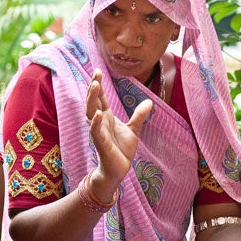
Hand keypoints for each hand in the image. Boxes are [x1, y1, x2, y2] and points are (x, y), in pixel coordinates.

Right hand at [85, 69, 152, 194]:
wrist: (119, 169)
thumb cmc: (122, 149)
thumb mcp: (134, 129)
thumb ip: (139, 116)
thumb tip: (149, 102)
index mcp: (107, 117)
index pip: (101, 98)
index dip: (98, 85)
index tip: (98, 71)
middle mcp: (100, 122)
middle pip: (94, 102)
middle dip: (93, 88)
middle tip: (96, 74)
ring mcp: (99, 132)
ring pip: (91, 113)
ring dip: (92, 100)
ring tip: (95, 86)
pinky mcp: (101, 143)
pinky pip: (96, 131)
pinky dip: (96, 122)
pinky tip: (99, 113)